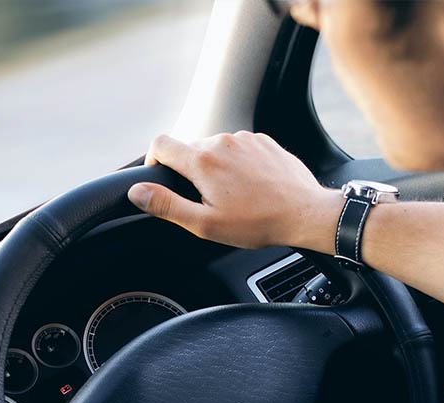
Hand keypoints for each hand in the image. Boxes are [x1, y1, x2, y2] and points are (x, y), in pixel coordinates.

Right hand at [128, 132, 339, 252]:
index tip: (161, 178)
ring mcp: (245, 138)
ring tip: (233, 196)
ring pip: (215, 149)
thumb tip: (138, 193)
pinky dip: (237, 164)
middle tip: (206, 201)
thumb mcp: (205, 223)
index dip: (153, 160)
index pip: (160, 143)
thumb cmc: (258, 222)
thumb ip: (167, 206)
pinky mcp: (263, 141)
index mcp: (203, 160)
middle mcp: (222, 141)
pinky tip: (250, 186)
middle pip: (189, 148)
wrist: (305, 213)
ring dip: (215, 168)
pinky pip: (238, 148)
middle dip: (189, 172)